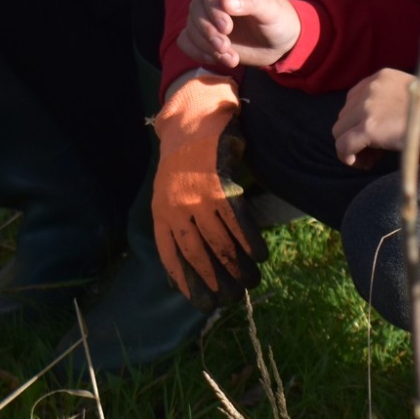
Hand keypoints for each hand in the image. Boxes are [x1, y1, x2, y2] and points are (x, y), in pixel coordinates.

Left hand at [151, 75, 265, 299]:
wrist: (194, 116)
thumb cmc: (185, 156)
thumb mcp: (169, 189)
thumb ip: (177, 218)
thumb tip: (191, 255)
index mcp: (160, 210)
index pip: (169, 254)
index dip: (185, 280)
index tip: (200, 302)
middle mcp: (175, 207)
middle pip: (195, 254)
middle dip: (214, 280)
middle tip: (230, 300)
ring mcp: (196, 197)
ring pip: (218, 241)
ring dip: (236, 266)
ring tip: (250, 282)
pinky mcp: (218, 185)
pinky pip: (235, 221)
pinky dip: (248, 241)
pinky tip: (259, 256)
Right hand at [180, 0, 301, 69]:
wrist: (279, 43)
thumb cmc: (279, 20)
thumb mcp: (272, 10)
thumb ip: (251, 2)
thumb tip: (224, 1)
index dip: (213, 10)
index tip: (226, 29)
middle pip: (196, 9)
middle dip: (208, 32)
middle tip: (226, 48)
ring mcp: (206, 13)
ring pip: (190, 27)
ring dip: (206, 47)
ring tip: (231, 59)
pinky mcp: (202, 32)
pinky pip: (185, 40)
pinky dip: (197, 52)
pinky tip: (218, 59)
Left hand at [331, 69, 419, 166]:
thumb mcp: (409, 93)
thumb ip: (388, 100)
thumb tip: (375, 125)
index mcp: (380, 78)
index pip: (353, 99)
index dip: (359, 120)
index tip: (373, 134)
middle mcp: (369, 88)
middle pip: (345, 116)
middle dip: (355, 133)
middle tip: (374, 149)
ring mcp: (367, 107)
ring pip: (339, 131)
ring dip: (351, 146)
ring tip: (370, 157)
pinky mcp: (369, 127)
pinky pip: (344, 145)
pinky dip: (346, 156)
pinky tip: (358, 163)